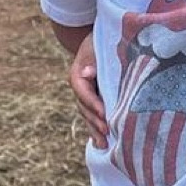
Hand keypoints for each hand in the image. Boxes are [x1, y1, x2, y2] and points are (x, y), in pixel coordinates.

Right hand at [68, 33, 107, 147]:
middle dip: (95, 120)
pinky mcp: (95, 101)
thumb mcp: (98, 44)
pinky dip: (96, 130)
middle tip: (107, 131)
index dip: (92, 103)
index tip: (104, 113)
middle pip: (84, 107)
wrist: (103, 40)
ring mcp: (86, 96)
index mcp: (78, 73)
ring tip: (105, 143)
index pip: (82, 90)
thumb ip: (94, 58)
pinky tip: (102, 144)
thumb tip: (88, 74)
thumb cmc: (103, 41)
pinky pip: (93, 117)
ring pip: (87, 115)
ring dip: (95, 130)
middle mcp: (80, 87)